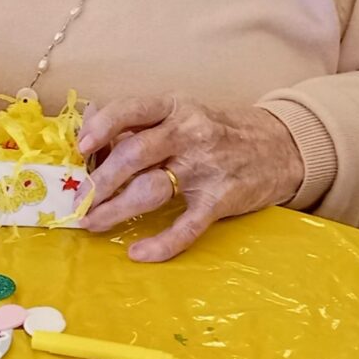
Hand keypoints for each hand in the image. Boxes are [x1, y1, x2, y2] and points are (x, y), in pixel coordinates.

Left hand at [77, 97, 303, 261]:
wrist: (277, 147)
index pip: (130, 109)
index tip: (80, 149)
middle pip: (135, 153)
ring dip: (117, 209)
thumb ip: (138, 122)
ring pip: (152, 189)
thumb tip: (88, 133)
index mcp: (174, 106)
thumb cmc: (215, 129)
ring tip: (93, 223)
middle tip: (80, 201)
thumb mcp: (179, 113)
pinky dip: (160, 244)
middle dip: (101, 181)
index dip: (101, 128)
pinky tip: (137, 252)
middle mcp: (188, 132)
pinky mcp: (220, 200)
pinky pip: (186, 227)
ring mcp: (205, 167)